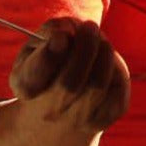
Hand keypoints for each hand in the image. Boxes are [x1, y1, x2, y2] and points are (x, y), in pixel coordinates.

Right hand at [9, 18, 129, 132]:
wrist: (62, 109)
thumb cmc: (50, 65)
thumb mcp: (39, 44)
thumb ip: (50, 31)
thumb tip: (66, 33)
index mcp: (27, 87)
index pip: (34, 77)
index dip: (49, 56)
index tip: (61, 38)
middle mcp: (50, 111)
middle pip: (70, 83)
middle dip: (85, 47)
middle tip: (89, 26)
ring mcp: (79, 119)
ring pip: (97, 84)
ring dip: (102, 52)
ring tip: (98, 40)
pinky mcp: (107, 115)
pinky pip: (117, 84)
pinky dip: (115, 64)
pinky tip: (105, 59)